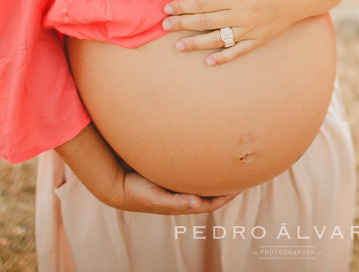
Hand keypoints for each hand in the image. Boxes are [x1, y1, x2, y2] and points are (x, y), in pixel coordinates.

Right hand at [116, 169, 239, 214]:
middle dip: (225, 186)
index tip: (240, 188)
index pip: (210, 204)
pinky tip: (206, 154)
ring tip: (228, 163)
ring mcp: (176, 185)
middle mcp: (182, 195)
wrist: (117, 183)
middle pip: (209, 192)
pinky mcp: (170, 174)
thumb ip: (175, 202)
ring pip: (201, 181)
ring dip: (214, 175)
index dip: (226, 197)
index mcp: (182, 204)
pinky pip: (191, 171)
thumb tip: (197, 203)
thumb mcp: (155, 198)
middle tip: (241, 173)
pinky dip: (201, 166)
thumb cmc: (137, 193)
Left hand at [161, 0, 305, 66]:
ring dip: (196, 43)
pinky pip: (238, 51)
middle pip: (205, 21)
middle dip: (183, 23)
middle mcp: (241, 15)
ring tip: (178, 46)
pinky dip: (223, 58)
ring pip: (218, 39)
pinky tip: (209, 62)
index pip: (203, 3)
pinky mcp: (259, 40)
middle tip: (164, 26)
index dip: (183, 6)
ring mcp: (250, 30)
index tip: (167, 8)